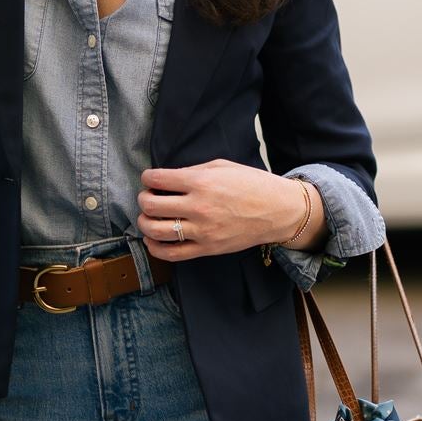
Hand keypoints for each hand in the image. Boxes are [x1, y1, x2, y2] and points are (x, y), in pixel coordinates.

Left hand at [137, 159, 324, 260]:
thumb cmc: (252, 184)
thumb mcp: (223, 166)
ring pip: (156, 230)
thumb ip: (192, 171)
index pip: (157, 180)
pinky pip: (172, 254)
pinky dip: (155, 248)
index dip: (148, 178)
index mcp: (201, 182)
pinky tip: (153, 239)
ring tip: (148, 217)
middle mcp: (199, 207)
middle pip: (151, 205)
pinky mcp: (207, 249)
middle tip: (148, 197)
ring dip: (144, 223)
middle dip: (143, 199)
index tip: (150, 179)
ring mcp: (202, 231)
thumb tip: (167, 178)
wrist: (278, 211)